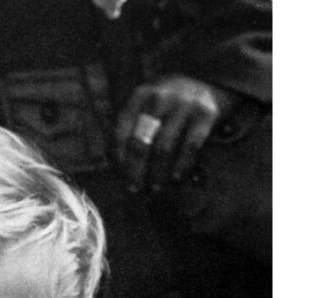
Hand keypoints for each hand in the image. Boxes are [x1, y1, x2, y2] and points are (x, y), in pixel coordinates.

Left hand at [114, 75, 236, 192]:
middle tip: (133, 189)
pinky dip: (182, 166)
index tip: (119, 176)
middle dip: (134, 170)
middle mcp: (160, 98)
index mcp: (139, 95)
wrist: (213, 77)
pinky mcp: (206, 113)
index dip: (117, 158)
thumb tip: (116, 165)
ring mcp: (184, 104)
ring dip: (157, 173)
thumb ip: (131, 125)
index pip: (120, 132)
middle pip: (140, 143)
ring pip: (163, 148)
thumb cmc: (170, 101)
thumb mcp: (147, 102)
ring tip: (154, 189)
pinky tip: (176, 179)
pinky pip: (190, 147)